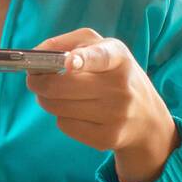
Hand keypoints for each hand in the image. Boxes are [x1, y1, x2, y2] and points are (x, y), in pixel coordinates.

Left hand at [27, 28, 178, 181]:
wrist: (146, 118)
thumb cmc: (115, 75)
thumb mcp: (102, 49)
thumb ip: (66, 43)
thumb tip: (34, 54)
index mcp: (119, 58)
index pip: (101, 57)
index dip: (83, 59)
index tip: (68, 62)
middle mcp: (121, 87)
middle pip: (60, 87)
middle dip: (39, 82)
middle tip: (34, 79)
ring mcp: (116, 115)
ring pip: (57, 106)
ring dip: (46, 99)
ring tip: (56, 94)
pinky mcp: (107, 138)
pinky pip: (64, 125)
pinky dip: (61, 117)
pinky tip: (75, 112)